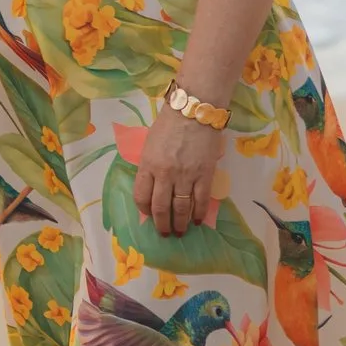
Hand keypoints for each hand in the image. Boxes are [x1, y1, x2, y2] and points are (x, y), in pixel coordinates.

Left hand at [132, 100, 223, 236]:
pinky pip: (200, 201)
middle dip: (161, 224)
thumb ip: (149, 166)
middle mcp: (165, 174)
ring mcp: (186, 176)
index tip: (148, 215)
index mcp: (148, 165)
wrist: (193, 112)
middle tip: (164, 233)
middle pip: (160, 207)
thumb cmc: (168, 125)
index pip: (141, 196)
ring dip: (179, 224)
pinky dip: (198, 214)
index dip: (144, 210)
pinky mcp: (204, 176)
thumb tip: (151, 185)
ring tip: (179, 232)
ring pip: (181, 209)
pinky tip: (196, 221)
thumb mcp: (149, 144)